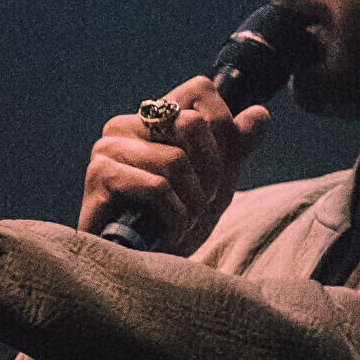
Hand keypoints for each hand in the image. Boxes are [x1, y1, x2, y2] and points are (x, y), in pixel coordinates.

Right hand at [80, 75, 269, 252]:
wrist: (142, 268)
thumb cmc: (174, 221)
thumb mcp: (216, 182)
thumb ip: (236, 146)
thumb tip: (260, 114)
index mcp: (152, 117)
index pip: (201, 90)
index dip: (223, 130)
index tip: (218, 171)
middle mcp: (125, 124)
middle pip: (192, 124)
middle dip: (212, 173)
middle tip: (203, 204)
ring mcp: (107, 148)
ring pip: (175, 161)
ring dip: (192, 203)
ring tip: (183, 223)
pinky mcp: (99, 176)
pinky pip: (157, 188)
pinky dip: (174, 217)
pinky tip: (166, 233)